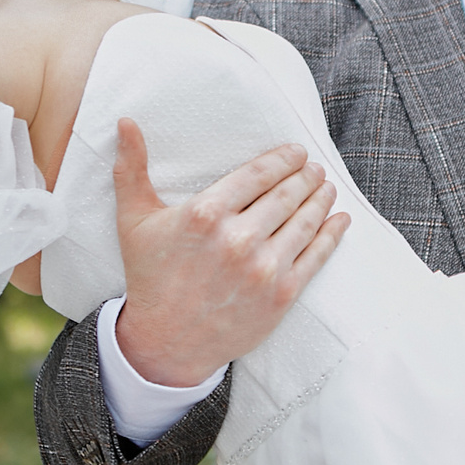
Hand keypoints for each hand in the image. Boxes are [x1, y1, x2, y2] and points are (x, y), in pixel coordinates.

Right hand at [111, 120, 350, 387]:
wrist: (166, 343)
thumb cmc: (150, 276)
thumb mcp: (134, 221)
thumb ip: (130, 168)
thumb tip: (125, 121)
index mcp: (205, 214)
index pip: (259, 173)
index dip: (283, 159)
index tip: (296, 152)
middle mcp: (237, 239)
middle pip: (287, 194)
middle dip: (306, 177)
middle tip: (314, 168)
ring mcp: (263, 268)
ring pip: (305, 221)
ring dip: (321, 199)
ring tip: (326, 187)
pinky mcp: (281, 295)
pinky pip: (316, 256)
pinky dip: (332, 234)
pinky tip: (339, 219)